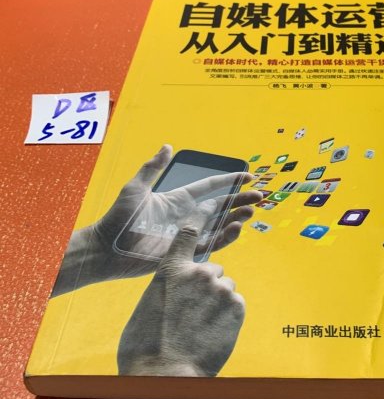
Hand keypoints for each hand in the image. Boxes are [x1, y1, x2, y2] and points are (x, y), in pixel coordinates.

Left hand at [51, 145, 260, 294]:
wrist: (108, 249)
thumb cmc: (118, 218)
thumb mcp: (136, 188)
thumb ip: (153, 168)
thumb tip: (167, 146)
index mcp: (179, 199)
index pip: (210, 187)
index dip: (229, 181)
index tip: (247, 176)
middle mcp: (188, 216)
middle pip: (222, 206)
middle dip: (241, 200)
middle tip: (261, 196)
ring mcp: (189, 235)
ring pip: (221, 225)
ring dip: (238, 218)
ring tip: (252, 210)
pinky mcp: (187, 252)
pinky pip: (211, 244)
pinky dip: (226, 236)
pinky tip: (237, 227)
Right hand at [118, 224, 244, 376]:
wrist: (166, 373)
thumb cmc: (146, 344)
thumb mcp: (150, 304)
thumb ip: (168, 287)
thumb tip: (176, 289)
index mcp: (172, 269)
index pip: (188, 232)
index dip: (201, 220)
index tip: (212, 209)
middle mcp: (198, 272)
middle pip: (212, 269)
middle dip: (207, 285)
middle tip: (194, 312)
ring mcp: (220, 288)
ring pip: (225, 287)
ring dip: (218, 302)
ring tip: (202, 325)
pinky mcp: (237, 305)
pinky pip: (235, 303)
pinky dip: (228, 316)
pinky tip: (214, 332)